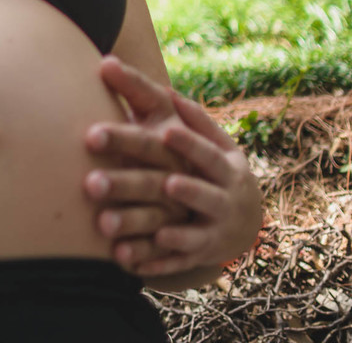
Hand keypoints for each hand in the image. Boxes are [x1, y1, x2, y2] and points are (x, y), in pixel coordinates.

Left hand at [84, 56, 262, 277]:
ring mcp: (211, 229)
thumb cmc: (215, 169)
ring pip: (181, 230)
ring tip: (126, 226)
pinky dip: (155, 262)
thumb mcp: (215, 143)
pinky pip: (175, 261)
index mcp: (223, 166)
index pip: (204, 152)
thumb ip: (192, 118)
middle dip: (146, 186)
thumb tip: (164, 87)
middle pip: (182, 190)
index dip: (189, 143)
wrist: (245, 221)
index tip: (166, 132)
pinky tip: (131, 263)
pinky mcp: (197, 255)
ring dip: (154, 228)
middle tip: (106, 183)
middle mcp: (222, 198)